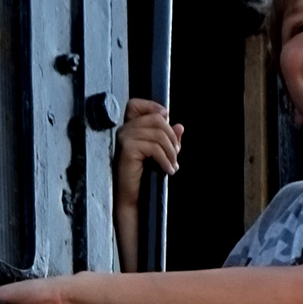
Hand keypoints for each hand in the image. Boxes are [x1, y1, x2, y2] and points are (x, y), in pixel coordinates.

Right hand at [114, 98, 183, 213]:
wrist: (132, 199)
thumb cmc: (143, 177)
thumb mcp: (160, 154)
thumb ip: (168, 139)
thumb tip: (179, 126)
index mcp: (128, 127)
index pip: (137, 104)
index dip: (154, 108)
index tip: (169, 122)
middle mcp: (123, 129)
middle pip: (155, 119)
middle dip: (171, 137)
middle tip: (175, 155)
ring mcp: (124, 138)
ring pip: (157, 134)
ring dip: (171, 151)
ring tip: (173, 165)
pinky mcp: (127, 149)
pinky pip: (154, 147)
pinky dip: (165, 159)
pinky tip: (168, 170)